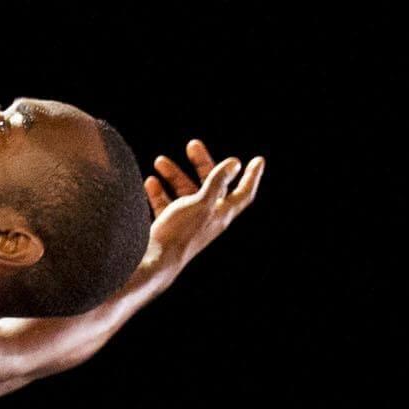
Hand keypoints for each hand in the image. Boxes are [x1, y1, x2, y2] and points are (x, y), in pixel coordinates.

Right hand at [142, 138, 265, 270]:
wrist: (151, 262)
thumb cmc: (179, 233)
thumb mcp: (201, 202)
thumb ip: (217, 182)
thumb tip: (234, 163)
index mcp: (220, 214)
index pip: (243, 193)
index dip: (252, 177)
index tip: (258, 160)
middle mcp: (206, 218)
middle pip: (210, 186)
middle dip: (202, 164)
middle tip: (192, 145)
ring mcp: (187, 223)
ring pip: (184, 193)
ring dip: (174, 176)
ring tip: (160, 161)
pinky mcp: (168, 228)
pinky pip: (166, 205)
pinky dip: (159, 192)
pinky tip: (150, 182)